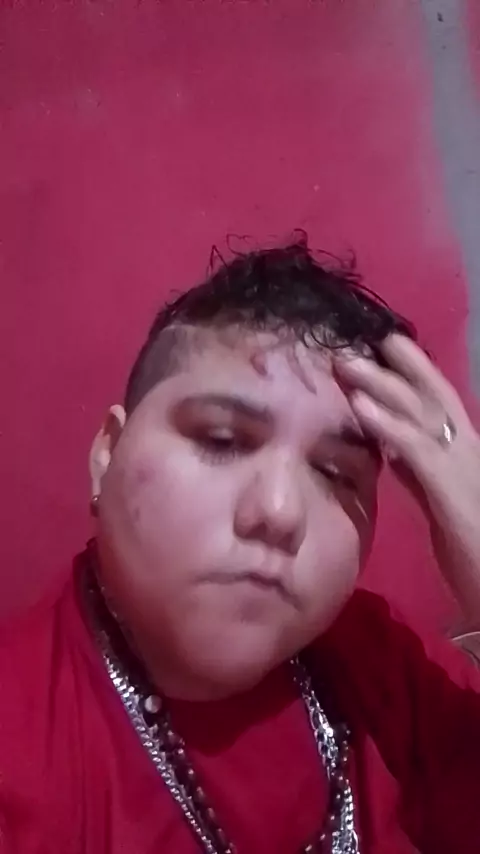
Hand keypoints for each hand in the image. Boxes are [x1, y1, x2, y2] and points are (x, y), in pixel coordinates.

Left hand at [335, 335, 479, 622]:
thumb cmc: (475, 554)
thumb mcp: (442, 501)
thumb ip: (420, 473)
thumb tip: (392, 449)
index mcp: (463, 456)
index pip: (434, 406)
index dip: (407, 377)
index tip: (376, 353)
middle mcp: (467, 452)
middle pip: (430, 396)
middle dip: (396, 365)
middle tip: (357, 342)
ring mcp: (464, 467)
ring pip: (422, 412)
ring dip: (381, 384)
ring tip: (347, 362)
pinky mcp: (453, 491)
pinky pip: (417, 449)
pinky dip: (387, 424)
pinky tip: (360, 407)